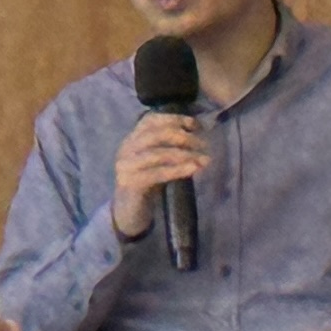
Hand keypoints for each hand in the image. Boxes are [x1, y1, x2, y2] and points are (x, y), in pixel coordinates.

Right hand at [109, 109, 210, 239]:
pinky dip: (177, 170)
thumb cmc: (148, 183)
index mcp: (132, 139)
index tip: (195, 124)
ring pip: (157, 154)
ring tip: (204, 159)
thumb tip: (198, 135)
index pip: (150, 120)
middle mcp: (126, 148)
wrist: (129, 211)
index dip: (174, 119)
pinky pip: (157, 173)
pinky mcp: (131, 183)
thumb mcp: (158, 161)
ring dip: (184, 155)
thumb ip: (170, 147)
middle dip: (182, 137)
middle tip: (203, 144)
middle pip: (155, 134)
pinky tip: (193, 169)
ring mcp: (126, 166)